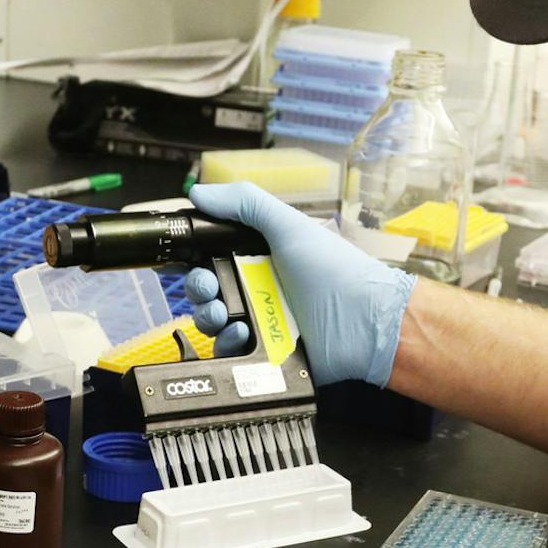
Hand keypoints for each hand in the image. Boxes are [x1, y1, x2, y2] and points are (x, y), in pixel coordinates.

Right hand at [183, 183, 415, 386]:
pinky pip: (230, 353)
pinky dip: (226, 345)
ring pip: (212, 324)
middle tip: (208, 289)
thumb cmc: (334, 271)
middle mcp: (257, 288)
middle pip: (206, 291)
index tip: (183, 258)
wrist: (365, 322)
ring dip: (207, 318)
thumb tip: (198, 192)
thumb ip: (243, 203)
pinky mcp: (265, 354)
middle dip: (197, 289)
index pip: (211, 256)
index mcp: (259, 256)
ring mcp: (261, 322)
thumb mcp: (288, 225)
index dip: (193, 258)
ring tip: (223, 315)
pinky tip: (241, 335)